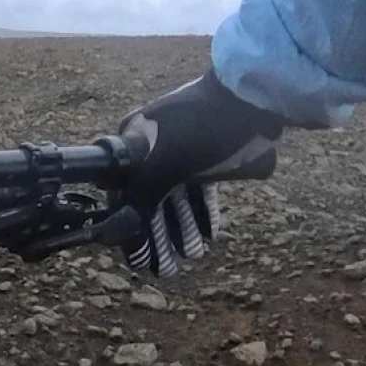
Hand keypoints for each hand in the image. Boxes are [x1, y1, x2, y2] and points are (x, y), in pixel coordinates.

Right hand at [115, 72, 283, 275]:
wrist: (254, 95)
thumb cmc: (197, 129)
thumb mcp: (157, 169)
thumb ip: (134, 204)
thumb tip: (111, 235)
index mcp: (130, 142)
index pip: (122, 196)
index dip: (129, 230)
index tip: (139, 260)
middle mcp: (152, 145)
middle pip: (150, 200)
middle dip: (157, 237)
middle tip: (165, 269)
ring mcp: (183, 149)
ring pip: (177, 199)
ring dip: (181, 230)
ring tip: (189, 258)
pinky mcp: (212, 154)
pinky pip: (201, 191)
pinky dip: (202, 214)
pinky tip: (207, 237)